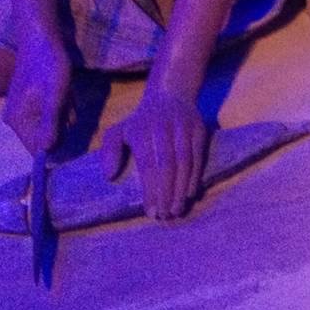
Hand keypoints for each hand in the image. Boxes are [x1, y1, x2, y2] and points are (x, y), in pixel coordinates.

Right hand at [2, 30, 71, 154]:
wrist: (41, 38)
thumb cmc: (49, 64)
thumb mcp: (55, 94)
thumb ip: (51, 122)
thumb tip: (47, 151)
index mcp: (18, 121)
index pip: (38, 149)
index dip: (57, 142)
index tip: (66, 122)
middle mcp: (16, 120)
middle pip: (47, 136)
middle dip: (62, 123)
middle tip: (65, 101)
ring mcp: (23, 110)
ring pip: (52, 123)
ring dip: (64, 112)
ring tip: (65, 92)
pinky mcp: (31, 101)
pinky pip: (51, 112)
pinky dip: (62, 104)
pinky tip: (64, 89)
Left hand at [100, 88, 207, 218]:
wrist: (171, 94)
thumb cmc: (141, 121)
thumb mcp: (119, 130)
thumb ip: (109, 151)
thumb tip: (110, 176)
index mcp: (141, 131)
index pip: (148, 165)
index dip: (150, 190)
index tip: (150, 211)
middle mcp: (163, 128)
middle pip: (167, 165)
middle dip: (167, 193)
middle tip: (166, 215)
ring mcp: (183, 127)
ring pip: (185, 161)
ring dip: (182, 188)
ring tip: (178, 208)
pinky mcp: (199, 128)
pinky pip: (199, 156)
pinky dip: (195, 175)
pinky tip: (191, 192)